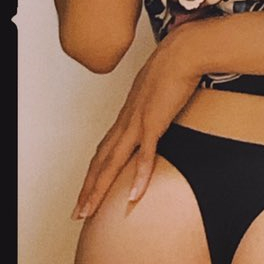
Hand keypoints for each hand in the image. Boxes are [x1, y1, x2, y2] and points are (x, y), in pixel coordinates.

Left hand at [72, 28, 202, 218]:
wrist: (183, 52)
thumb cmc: (176, 64)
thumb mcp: (162, 87)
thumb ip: (158, 100)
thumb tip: (164, 103)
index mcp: (129, 113)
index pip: (105, 149)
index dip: (95, 171)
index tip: (89, 189)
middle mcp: (127, 120)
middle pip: (101, 161)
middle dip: (88, 188)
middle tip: (78, 211)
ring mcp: (138, 122)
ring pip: (112, 163)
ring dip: (99, 189)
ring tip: (90, 210)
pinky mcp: (155, 123)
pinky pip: (145, 156)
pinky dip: (139, 177)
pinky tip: (134, 196)